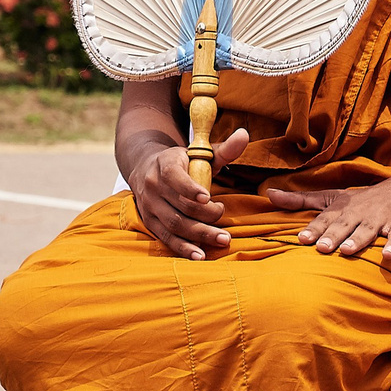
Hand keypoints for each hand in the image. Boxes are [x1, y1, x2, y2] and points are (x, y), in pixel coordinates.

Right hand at [132, 128, 248, 260]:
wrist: (146, 167)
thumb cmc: (182, 162)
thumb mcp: (199, 153)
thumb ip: (223, 149)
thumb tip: (244, 135)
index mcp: (165, 165)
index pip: (174, 176)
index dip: (190, 188)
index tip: (208, 197)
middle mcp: (153, 185)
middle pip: (179, 206)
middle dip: (205, 217)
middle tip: (227, 227)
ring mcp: (149, 205)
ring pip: (173, 224)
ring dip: (198, 235)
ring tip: (221, 240)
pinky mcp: (150, 221)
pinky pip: (166, 237)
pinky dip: (182, 247)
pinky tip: (199, 255)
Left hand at [267, 167, 390, 260]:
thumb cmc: (366, 198)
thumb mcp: (333, 197)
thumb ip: (301, 200)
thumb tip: (268, 194)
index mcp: (343, 208)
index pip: (326, 218)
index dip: (314, 228)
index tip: (301, 238)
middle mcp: (360, 212)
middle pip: (344, 225)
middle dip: (333, 235)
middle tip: (321, 247)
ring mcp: (382, 218)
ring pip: (368, 230)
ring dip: (358, 240)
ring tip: (346, 251)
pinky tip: (389, 255)